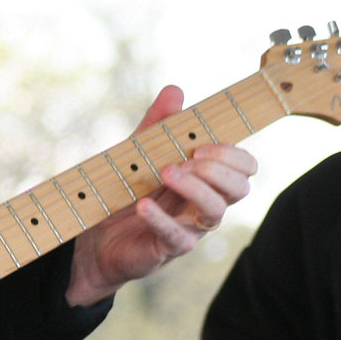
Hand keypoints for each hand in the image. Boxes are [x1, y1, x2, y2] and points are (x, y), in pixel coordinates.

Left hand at [65, 86, 257, 306]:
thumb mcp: (140, 152)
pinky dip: (160, 218)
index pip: (244, 168)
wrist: (96, 237)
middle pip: (239, 188)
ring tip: (165, 173)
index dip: (232, 154)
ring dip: (195, 187)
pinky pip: (177, 237)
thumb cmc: (126, 193)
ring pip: (215, 211)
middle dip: (217, 169)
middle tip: (187, 159)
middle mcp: (204, 205)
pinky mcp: (168, 249)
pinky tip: (143, 204)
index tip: (201, 146)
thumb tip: (175, 90)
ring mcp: (190, 229)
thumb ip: (159, 125)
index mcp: (206, 180)